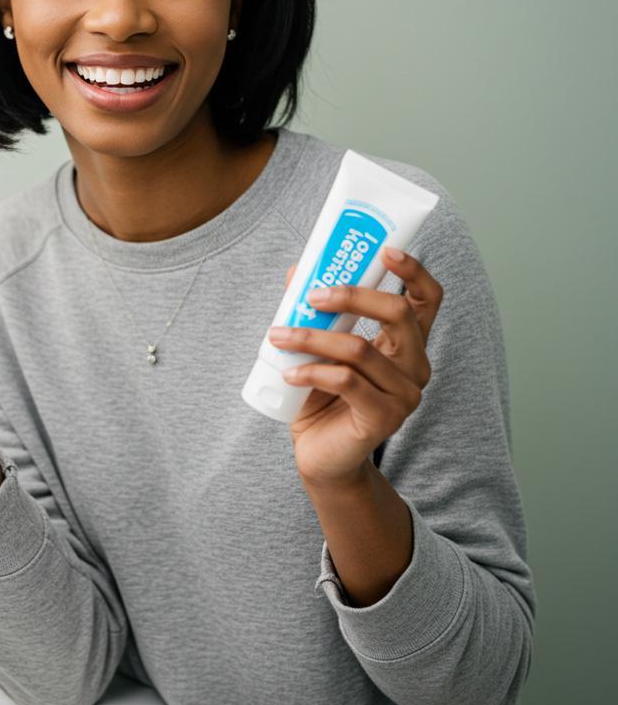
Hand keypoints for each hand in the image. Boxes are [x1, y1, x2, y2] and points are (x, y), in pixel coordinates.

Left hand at [270, 248, 443, 488]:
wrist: (320, 454)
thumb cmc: (322, 396)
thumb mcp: (317, 347)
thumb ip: (314, 312)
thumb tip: (295, 272)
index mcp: (406, 343)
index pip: (426, 300)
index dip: (413, 271)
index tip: (386, 250)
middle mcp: (414, 366)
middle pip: (398, 314)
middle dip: (351, 295)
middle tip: (311, 295)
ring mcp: (404, 394)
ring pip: (360, 348)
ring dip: (312, 337)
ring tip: (278, 336)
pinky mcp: (384, 418)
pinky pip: (347, 382)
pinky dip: (312, 371)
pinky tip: (289, 372)